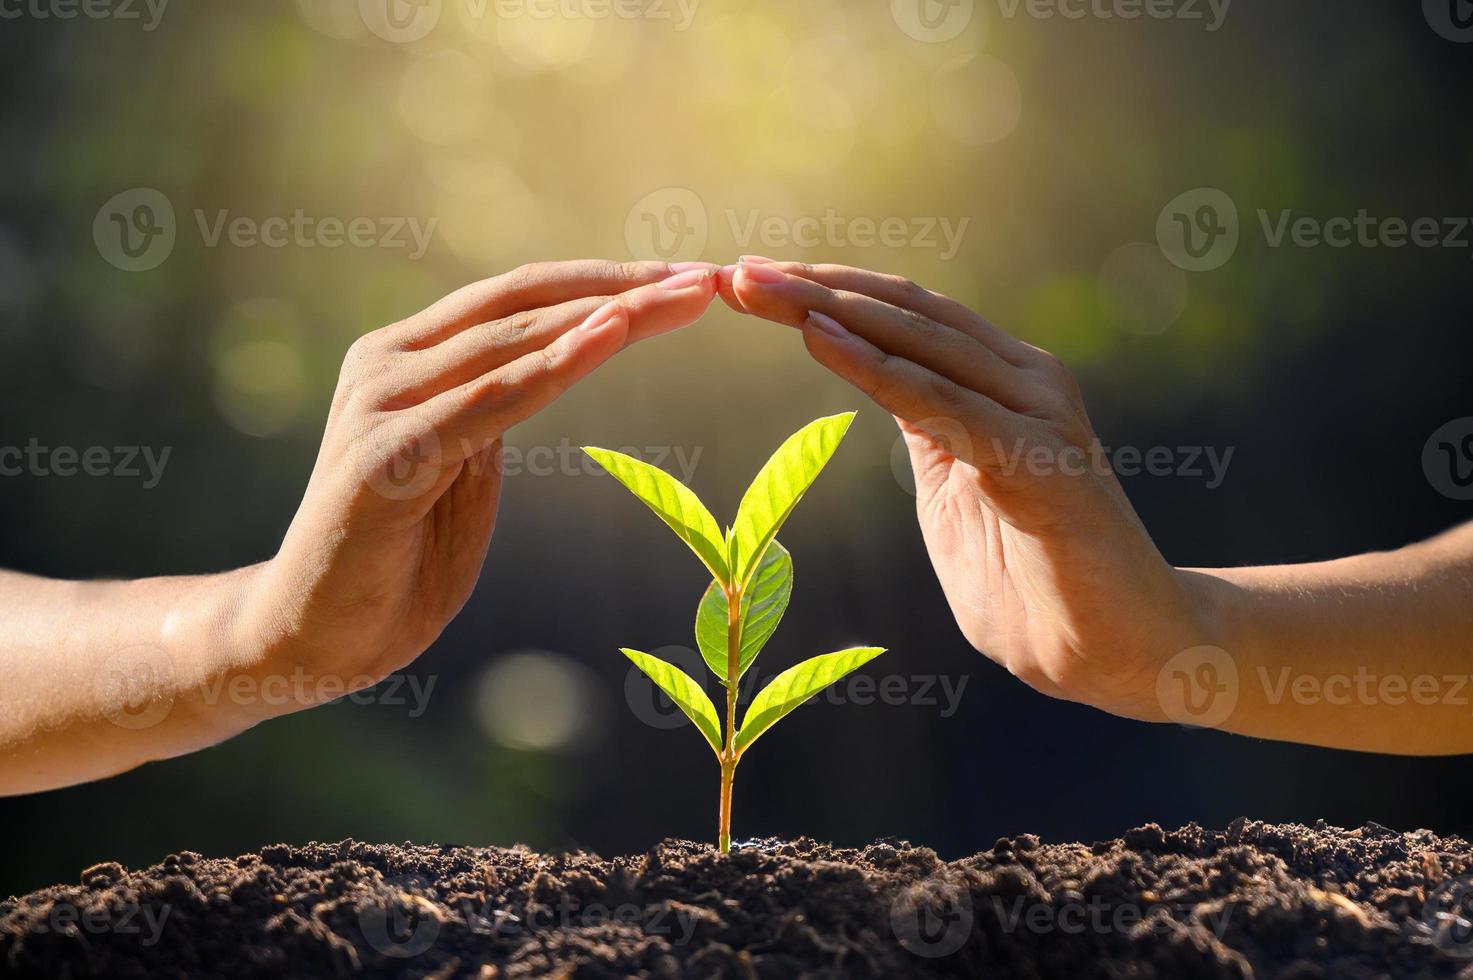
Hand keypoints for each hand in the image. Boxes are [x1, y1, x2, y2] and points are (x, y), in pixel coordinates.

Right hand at [241, 260, 719, 708]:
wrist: (313, 636)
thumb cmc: (396, 557)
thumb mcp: (461, 467)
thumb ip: (493, 411)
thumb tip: (553, 363)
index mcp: (408, 357)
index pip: (520, 300)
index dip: (605, 281)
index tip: (687, 279)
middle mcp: (388, 363)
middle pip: (524, 304)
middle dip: (624, 286)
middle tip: (709, 278)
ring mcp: (381, 404)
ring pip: (513, 342)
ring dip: (608, 314)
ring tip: (682, 295)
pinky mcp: (383, 457)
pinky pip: (488, 403)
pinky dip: (555, 368)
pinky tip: (611, 335)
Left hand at [721, 258, 1206, 720]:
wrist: (1123, 651)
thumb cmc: (1035, 581)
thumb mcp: (958, 491)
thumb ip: (929, 435)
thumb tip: (886, 392)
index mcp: (1001, 383)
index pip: (904, 317)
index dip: (827, 293)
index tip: (750, 282)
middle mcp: (1023, 380)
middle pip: (904, 311)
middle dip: (813, 288)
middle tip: (735, 270)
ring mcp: (1037, 414)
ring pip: (919, 341)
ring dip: (831, 310)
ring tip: (759, 289)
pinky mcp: (1038, 462)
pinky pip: (941, 403)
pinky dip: (875, 368)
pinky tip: (819, 339)